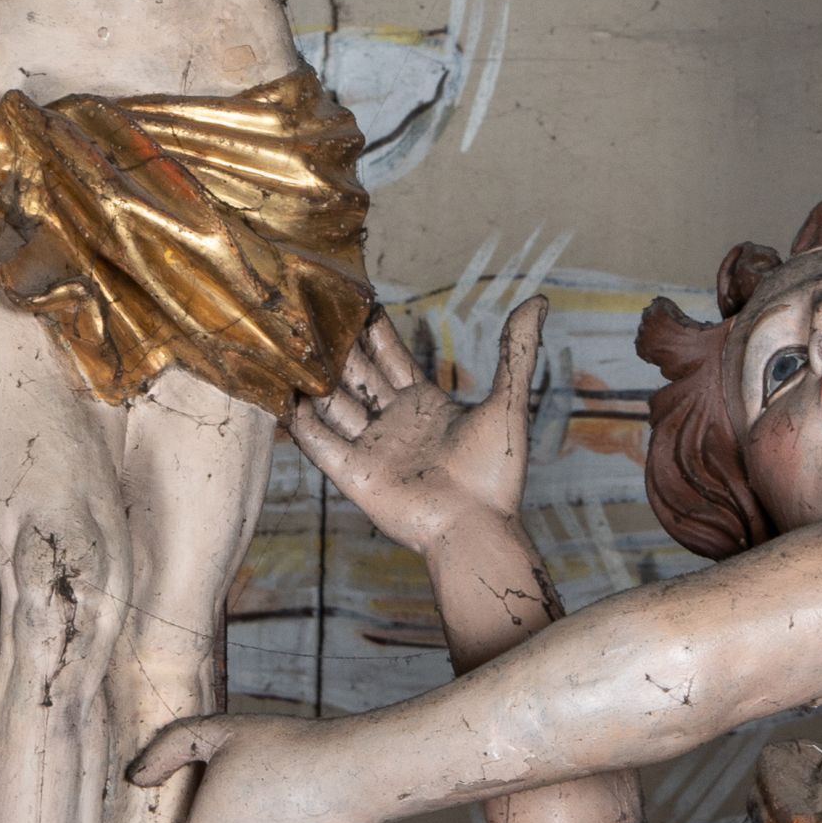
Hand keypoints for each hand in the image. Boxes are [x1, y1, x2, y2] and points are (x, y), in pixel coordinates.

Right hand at [292, 299, 541, 558]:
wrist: (476, 525)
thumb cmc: (495, 472)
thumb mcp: (508, 402)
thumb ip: (516, 352)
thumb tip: (538, 301)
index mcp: (424, 403)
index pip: (390, 356)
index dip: (372, 330)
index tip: (352, 297)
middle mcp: (393, 421)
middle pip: (357, 375)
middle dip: (337, 347)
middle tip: (310, 311)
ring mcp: (372, 447)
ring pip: (334, 404)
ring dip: (314, 379)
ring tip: (287, 346)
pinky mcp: (354, 474)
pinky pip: (321, 443)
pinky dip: (302, 422)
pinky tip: (283, 396)